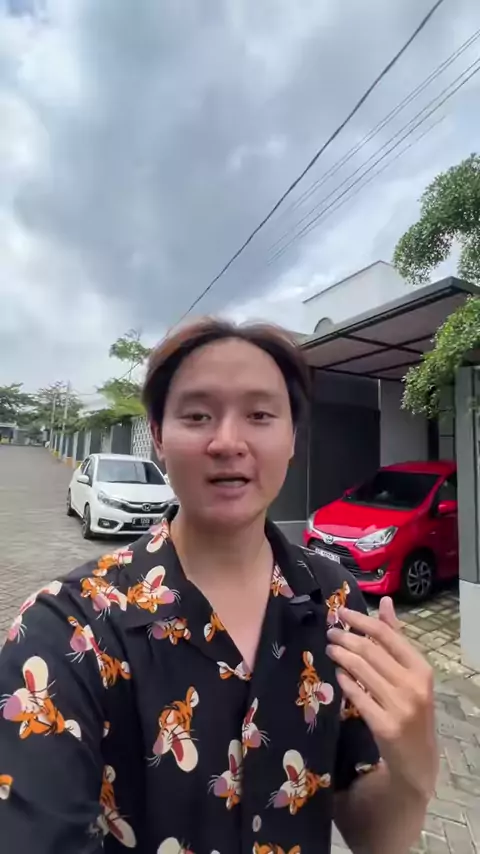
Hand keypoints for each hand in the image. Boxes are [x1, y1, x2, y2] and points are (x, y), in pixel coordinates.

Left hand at [326, 596, 437, 799]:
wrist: (418, 760)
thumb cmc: (412, 709)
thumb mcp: (411, 674)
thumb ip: (396, 639)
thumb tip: (385, 602)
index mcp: (421, 669)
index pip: (387, 635)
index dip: (361, 620)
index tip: (341, 612)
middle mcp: (413, 686)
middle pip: (371, 651)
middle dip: (346, 638)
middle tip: (330, 632)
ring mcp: (399, 707)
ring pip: (362, 672)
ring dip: (342, 656)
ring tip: (330, 649)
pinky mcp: (384, 726)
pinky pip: (358, 697)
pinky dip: (345, 682)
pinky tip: (338, 674)